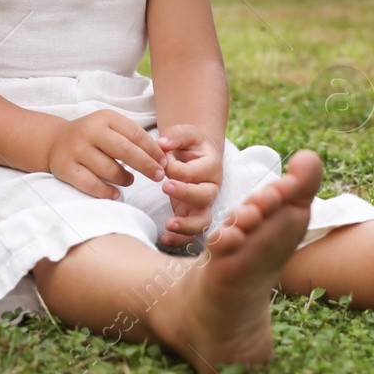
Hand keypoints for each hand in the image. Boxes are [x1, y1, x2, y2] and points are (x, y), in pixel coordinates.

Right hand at [48, 109, 167, 199]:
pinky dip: (107, 192)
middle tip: (158, 176)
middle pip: (125, 151)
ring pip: (109, 170)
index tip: (164, 163)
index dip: (153, 150)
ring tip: (129, 180)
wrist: (55, 141)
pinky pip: (91, 184)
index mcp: (105, 118)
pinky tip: (116, 193)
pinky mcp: (66, 168)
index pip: (136, 134)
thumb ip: (132, 138)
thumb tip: (161, 157)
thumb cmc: (92, 137)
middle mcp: (90, 131)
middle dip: (146, 165)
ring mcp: (76, 150)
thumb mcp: (110, 127)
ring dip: (125, 179)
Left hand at [155, 124, 223, 247]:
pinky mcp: (194, 216)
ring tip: (169, 224)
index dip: (175, 167)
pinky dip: (180, 239)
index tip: (161, 161)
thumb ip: (175, 136)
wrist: (197, 156)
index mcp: (211, 166)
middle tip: (165, 187)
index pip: (194, 171)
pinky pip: (192, 233)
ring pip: (203, 221)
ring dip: (187, 225)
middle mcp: (211, 187)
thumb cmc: (190, 145)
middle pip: (204, 196)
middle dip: (185, 193)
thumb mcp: (185, 134)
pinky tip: (165, 239)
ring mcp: (204, 205)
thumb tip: (162, 144)